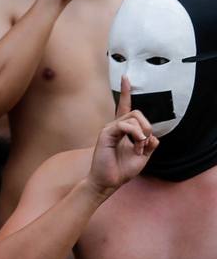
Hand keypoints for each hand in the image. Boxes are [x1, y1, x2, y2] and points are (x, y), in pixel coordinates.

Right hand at [86, 77, 158, 195]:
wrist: (109, 181)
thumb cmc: (122, 170)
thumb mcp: (143, 156)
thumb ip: (149, 144)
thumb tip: (152, 135)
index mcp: (123, 130)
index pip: (124, 106)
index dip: (125, 92)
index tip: (125, 77)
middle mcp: (115, 126)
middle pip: (136, 113)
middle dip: (147, 126)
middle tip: (144, 143)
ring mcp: (109, 128)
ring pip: (133, 118)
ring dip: (142, 133)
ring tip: (138, 148)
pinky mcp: (106, 133)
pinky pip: (125, 125)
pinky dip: (135, 134)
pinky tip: (135, 145)